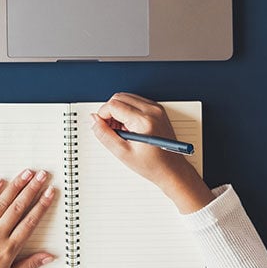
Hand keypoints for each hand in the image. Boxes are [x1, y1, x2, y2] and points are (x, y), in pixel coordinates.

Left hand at [0, 169, 55, 267]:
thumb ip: (29, 265)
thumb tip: (49, 257)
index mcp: (7, 251)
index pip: (29, 222)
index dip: (41, 205)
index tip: (49, 193)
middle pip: (18, 207)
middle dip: (32, 189)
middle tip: (42, 176)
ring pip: (2, 202)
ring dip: (16, 185)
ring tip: (26, 173)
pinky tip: (0, 181)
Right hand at [91, 92, 212, 213]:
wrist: (172, 170)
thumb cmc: (152, 165)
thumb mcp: (123, 153)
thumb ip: (104, 135)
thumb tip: (94, 120)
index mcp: (144, 121)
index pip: (113, 105)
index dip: (102, 115)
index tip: (102, 126)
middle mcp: (152, 111)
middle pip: (119, 97)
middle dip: (109, 111)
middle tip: (111, 130)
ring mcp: (156, 109)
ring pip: (126, 97)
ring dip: (118, 110)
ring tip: (121, 131)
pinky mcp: (158, 110)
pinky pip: (135, 101)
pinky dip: (127, 111)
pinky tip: (129, 127)